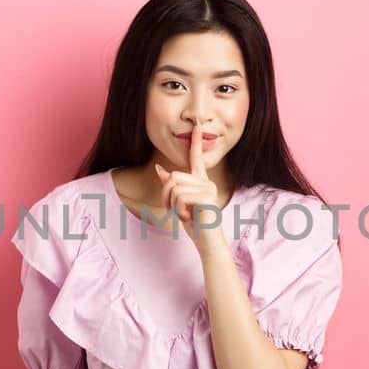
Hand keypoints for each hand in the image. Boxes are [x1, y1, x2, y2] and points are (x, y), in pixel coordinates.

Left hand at [154, 125, 222, 247]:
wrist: (208, 243)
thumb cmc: (196, 224)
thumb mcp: (179, 204)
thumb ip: (172, 187)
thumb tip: (160, 170)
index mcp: (201, 181)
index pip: (197, 157)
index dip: (196, 141)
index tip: (197, 124)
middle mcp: (207, 182)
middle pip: (173, 177)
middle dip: (166, 195)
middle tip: (175, 210)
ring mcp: (208, 189)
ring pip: (175, 187)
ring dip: (172, 205)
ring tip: (184, 215)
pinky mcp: (207, 198)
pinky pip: (180, 197)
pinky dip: (179, 210)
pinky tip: (189, 218)